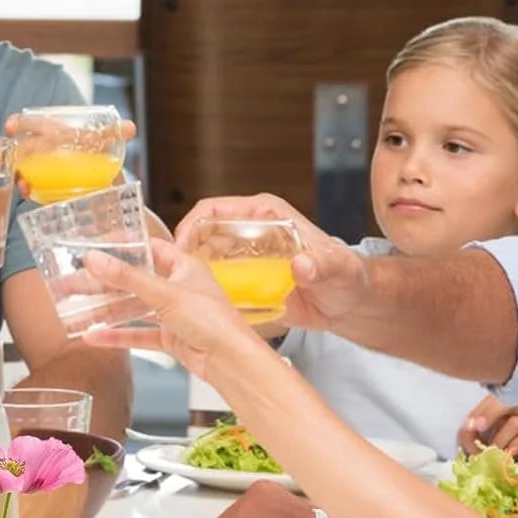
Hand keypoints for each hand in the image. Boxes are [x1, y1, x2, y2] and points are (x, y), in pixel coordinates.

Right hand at [2, 112, 136, 200]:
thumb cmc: (103, 162)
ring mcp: (44, 172)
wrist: (110, 190)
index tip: (10, 126)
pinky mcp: (46, 191)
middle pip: (26, 147)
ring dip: (19, 172)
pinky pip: (32, 189)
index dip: (21, 123)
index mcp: (58, 136)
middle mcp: (46, 152)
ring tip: (22, 179)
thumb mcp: (105, 146)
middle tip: (16, 159)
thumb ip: (115, 135)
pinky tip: (27, 190)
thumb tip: (131, 126)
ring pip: (24, 169)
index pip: (35, 125)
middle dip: (16, 149)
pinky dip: (28, 189)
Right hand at [82, 238, 259, 376]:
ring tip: (76, 308)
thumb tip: (96, 259)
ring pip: (133, 308)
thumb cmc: (214, 321)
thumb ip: (127, 277)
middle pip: (134, 280)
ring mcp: (173, 314)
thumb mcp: (165, 293)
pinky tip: (95, 336)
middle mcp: (178, 287)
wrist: (231, 362)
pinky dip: (117, 335)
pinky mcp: (170, 337)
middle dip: (104, 282)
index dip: (124, 246)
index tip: (97, 247)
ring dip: (106, 309)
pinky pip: (138, 333)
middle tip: (75, 281)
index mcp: (184, 266)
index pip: (150, 248)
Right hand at [176, 194, 370, 332]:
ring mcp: (245, 257)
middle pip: (200, 234)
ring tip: (172, 293)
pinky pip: (215, 282)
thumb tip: (302, 264)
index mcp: (266, 215)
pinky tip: (194, 307)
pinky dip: (202, 292)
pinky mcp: (245, 280)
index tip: (180, 248)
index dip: (191, 225)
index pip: (215, 210)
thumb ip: (321, 266)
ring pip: (202, 259)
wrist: (350, 305)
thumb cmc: (347, 276)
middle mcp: (250, 232)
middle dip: (180, 252)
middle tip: (167, 276)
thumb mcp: (337, 269)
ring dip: (186, 273)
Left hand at [459, 393, 517, 463]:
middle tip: (476, 428)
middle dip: (488, 413)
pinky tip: (507, 457)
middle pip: (506, 402)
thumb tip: (465, 431)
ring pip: (515, 422)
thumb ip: (473, 437)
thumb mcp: (486, 445)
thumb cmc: (509, 456)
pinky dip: (512, 448)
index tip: (468, 425)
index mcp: (506, 408)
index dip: (480, 410)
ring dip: (499, 439)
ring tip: (493, 452)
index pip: (493, 399)